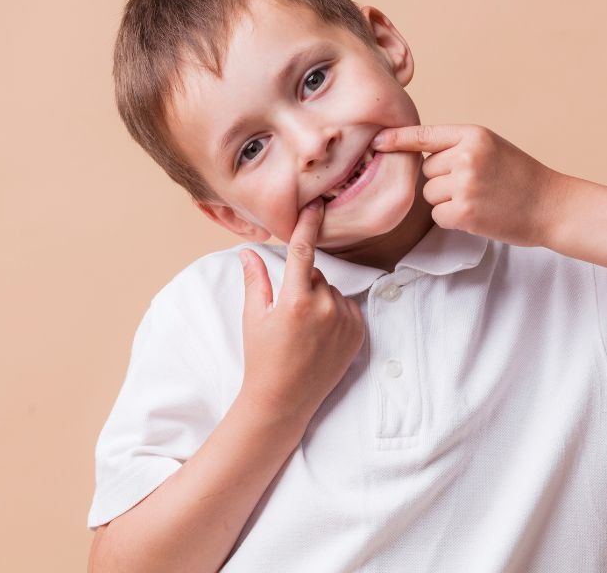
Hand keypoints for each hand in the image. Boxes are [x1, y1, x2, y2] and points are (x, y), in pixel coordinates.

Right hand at [237, 199, 365, 424]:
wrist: (284, 400)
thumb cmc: (262, 357)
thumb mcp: (253, 316)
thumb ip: (255, 279)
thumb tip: (248, 251)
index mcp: (295, 300)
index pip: (303, 251)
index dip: (308, 224)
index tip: (316, 205)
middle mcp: (324, 308)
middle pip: (315, 274)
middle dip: (302, 284)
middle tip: (288, 313)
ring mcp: (344, 321)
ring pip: (331, 290)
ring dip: (319, 299)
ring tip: (304, 329)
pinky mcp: (358, 333)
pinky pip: (347, 307)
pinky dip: (335, 313)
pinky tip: (320, 336)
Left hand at [371, 124, 567, 246]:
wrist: (551, 205)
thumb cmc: (519, 177)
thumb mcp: (490, 147)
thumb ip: (457, 146)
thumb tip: (416, 153)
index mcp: (473, 134)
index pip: (424, 135)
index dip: (397, 139)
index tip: (376, 141)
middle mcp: (467, 156)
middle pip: (425, 170)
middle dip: (441, 180)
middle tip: (474, 185)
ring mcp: (465, 184)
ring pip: (429, 194)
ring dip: (446, 201)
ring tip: (479, 199)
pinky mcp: (464, 212)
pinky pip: (437, 215)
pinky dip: (452, 219)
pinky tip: (477, 215)